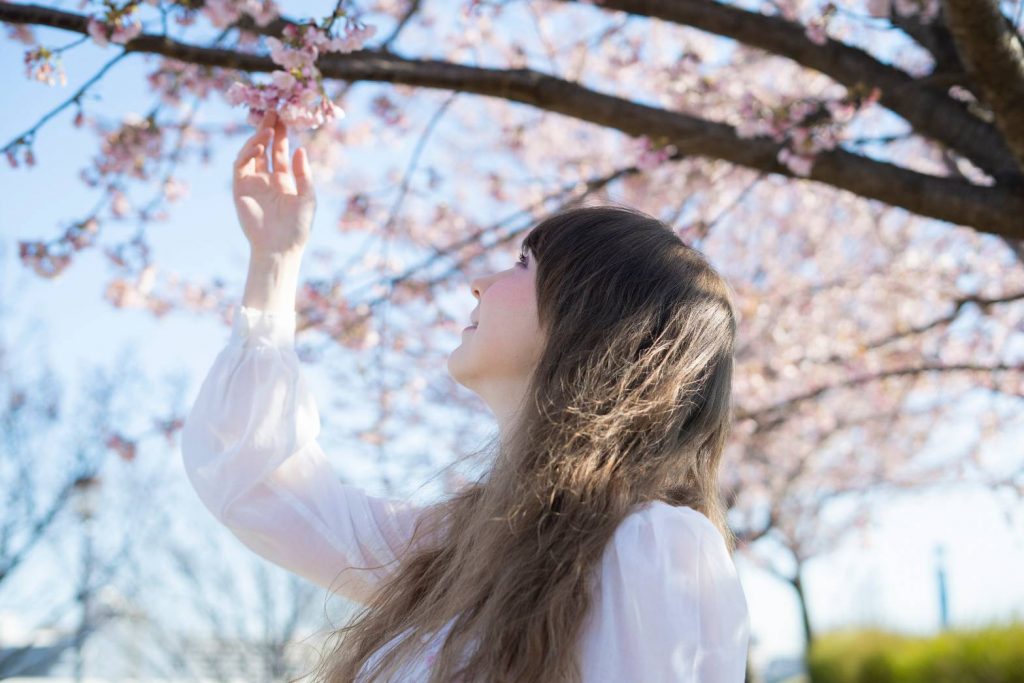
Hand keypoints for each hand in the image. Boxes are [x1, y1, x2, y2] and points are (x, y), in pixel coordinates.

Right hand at [233, 110, 315, 258]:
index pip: (280, 151)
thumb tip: (299, 149)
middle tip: (273, 111)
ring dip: (258, 139)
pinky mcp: (240, 188)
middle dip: (268, 130)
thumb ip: (303, 174)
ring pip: (251, 153)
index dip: (282, 135)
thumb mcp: (307, 197)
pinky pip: (241, 165)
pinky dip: (248, 152)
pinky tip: (259, 144)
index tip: (285, 117)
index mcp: (283, 180)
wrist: (280, 247)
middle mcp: (266, 178)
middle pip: (265, 148)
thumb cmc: (298, 226)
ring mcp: (252, 183)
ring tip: (269, 128)